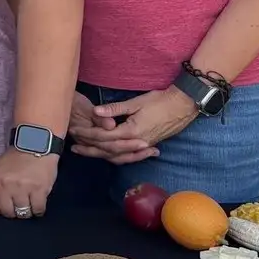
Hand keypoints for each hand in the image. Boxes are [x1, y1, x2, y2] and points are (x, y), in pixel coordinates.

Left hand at [0, 148, 59, 218]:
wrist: (34, 144)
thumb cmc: (15, 160)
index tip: (4, 210)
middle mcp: (5, 185)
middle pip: (7, 213)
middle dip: (13, 213)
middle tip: (18, 207)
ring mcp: (22, 188)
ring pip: (23, 213)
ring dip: (26, 212)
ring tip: (28, 205)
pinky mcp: (39, 189)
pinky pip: (38, 209)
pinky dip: (38, 210)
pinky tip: (38, 204)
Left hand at [69, 87, 198, 164]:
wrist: (184, 106)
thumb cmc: (160, 101)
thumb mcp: (136, 102)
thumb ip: (115, 109)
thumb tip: (95, 111)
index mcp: (131, 131)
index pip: (104, 136)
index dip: (87, 134)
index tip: (75, 131)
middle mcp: (137, 142)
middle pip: (108, 150)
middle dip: (90, 148)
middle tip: (74, 147)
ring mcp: (144, 145)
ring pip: (119, 155)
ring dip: (101, 155)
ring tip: (86, 152)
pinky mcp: (149, 144)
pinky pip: (129, 155)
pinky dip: (118, 157)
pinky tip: (109, 156)